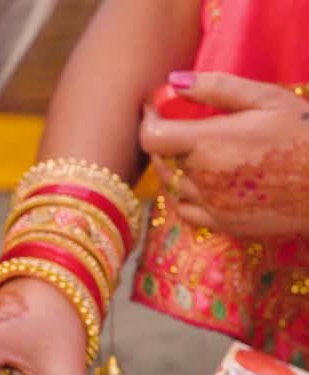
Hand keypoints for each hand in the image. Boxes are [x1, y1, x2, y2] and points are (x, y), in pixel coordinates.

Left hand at [141, 71, 308, 236]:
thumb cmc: (305, 133)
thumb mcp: (267, 99)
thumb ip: (217, 89)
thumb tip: (174, 82)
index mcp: (209, 143)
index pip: (151, 137)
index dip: (149, 121)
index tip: (157, 111)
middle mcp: (203, 178)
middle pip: (161, 161)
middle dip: (165, 142)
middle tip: (185, 128)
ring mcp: (211, 205)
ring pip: (172, 186)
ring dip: (176, 168)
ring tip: (202, 152)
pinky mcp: (223, 225)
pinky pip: (186, 210)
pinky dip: (187, 195)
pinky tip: (208, 181)